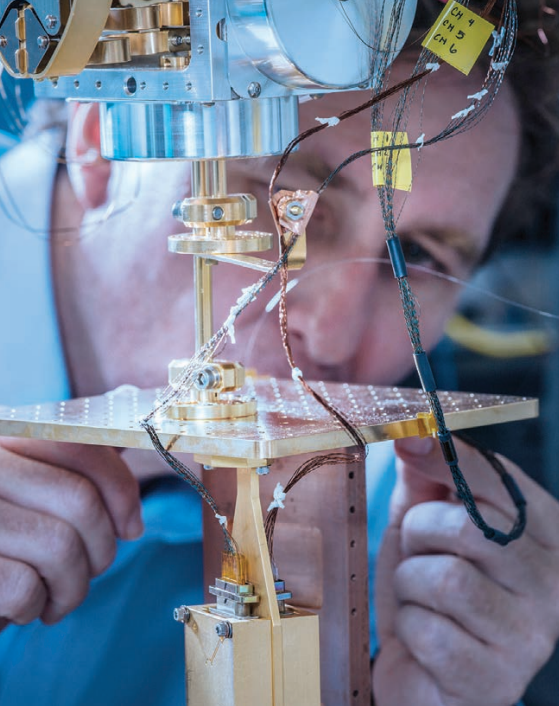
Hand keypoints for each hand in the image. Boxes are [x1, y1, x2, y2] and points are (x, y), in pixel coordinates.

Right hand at [0, 438, 142, 629]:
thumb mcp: (24, 489)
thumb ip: (66, 465)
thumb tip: (128, 442)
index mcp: (5, 440)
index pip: (81, 445)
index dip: (121, 488)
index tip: (131, 526)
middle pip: (79, 501)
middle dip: (101, 549)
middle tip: (90, 571)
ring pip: (60, 548)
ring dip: (72, 587)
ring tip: (57, 598)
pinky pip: (24, 586)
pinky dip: (34, 607)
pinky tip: (19, 607)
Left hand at [373, 435, 558, 705]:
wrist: (425, 675)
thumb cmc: (430, 593)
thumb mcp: (426, 529)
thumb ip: (426, 484)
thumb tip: (413, 437)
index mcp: (542, 536)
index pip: (502, 482)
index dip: (451, 459)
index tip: (410, 441)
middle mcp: (550, 584)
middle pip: (468, 528)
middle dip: (420, 533)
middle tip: (416, 550)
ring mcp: (531, 637)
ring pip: (445, 579)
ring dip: (411, 584)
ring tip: (419, 597)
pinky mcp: (497, 680)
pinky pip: (430, 632)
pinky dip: (410, 629)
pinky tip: (423, 636)